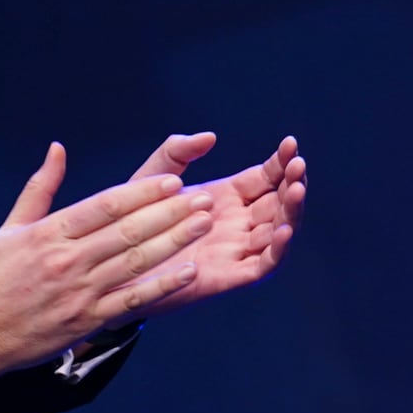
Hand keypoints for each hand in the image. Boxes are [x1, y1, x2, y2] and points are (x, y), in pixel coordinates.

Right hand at [0, 143, 213, 388]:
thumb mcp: (11, 227)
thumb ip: (41, 187)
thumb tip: (57, 148)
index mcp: (50, 233)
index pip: (104, 206)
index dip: (142, 193)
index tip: (172, 182)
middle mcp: (68, 260)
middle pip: (127, 231)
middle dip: (169, 212)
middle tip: (201, 198)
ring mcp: (80, 292)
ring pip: (136, 262)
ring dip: (174, 242)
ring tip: (203, 224)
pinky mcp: (88, 319)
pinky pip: (132, 300)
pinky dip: (162, 285)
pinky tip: (188, 271)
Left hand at [121, 131, 307, 315]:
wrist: (114, 266)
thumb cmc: (132, 221)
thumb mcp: (153, 178)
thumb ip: (176, 152)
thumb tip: (209, 136)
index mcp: (228, 197)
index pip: (267, 177)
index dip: (281, 162)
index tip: (289, 144)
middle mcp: (238, 223)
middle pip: (279, 202)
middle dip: (293, 182)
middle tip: (298, 165)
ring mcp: (236, 250)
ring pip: (278, 231)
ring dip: (292, 211)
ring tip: (297, 189)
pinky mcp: (229, 276)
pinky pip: (262, 264)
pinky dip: (278, 249)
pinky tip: (283, 229)